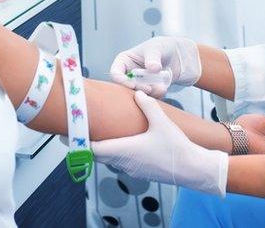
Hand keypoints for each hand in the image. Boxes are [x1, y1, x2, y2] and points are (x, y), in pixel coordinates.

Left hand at [92, 91, 227, 195]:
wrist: (192, 169)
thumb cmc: (176, 147)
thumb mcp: (162, 122)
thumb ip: (147, 105)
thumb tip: (137, 92)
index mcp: (124, 150)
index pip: (93, 149)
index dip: (81, 142)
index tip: (72, 133)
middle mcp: (124, 163)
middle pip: (98, 156)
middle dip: (91, 144)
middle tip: (84, 130)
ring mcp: (132, 170)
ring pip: (110, 160)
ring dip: (105, 149)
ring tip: (103, 133)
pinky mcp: (140, 172)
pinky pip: (121, 163)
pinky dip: (116, 153)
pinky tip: (124, 142)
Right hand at [109, 36, 200, 97]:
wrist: (181, 55)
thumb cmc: (164, 46)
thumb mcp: (157, 48)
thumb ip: (153, 57)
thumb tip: (152, 68)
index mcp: (125, 61)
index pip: (115, 73)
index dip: (121, 81)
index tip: (133, 85)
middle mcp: (129, 74)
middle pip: (125, 87)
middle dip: (137, 89)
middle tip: (149, 88)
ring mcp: (140, 83)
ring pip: (138, 94)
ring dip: (149, 93)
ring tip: (161, 87)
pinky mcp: (151, 91)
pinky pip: (150, 97)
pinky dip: (156, 95)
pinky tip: (164, 88)